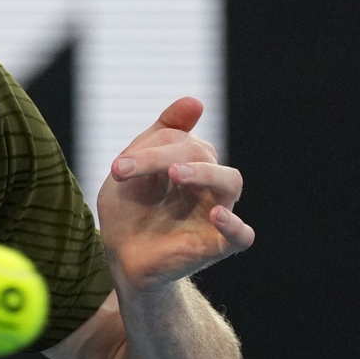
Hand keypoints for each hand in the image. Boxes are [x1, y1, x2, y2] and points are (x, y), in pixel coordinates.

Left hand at [97, 97, 254, 293]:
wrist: (121, 258)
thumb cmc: (128, 211)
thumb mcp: (129, 171)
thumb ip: (156, 138)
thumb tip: (195, 101)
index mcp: (187, 161)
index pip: (180, 139)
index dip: (149, 149)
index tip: (117, 167)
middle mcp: (206, 183)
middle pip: (201, 153)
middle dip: (162, 156)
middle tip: (125, 169)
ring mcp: (215, 212)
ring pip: (230, 181)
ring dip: (203, 172)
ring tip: (176, 174)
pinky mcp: (216, 245)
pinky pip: (242, 235)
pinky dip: (235, 224)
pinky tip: (216, 214)